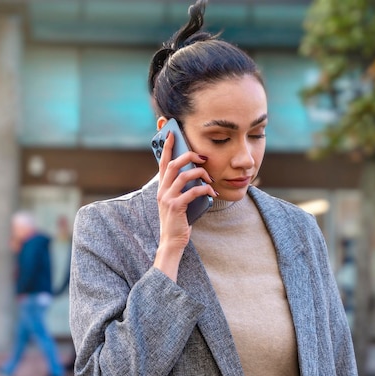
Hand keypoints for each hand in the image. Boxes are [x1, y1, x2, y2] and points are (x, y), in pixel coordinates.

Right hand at [153, 130, 215, 280]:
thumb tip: (198, 176)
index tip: (172, 133)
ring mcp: (168, 198)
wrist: (171, 242)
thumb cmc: (178, 221)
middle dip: (189, 156)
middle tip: (202, 156)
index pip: (162, 162)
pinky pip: (192, 192)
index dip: (168, 147)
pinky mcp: (176, 207)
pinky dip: (204, 190)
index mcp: (162, 187)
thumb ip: (183, 189)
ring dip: (200, 174)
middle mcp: (162, 190)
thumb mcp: (178, 202)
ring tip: (210, 178)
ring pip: (183, 176)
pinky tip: (212, 193)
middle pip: (173, 165)